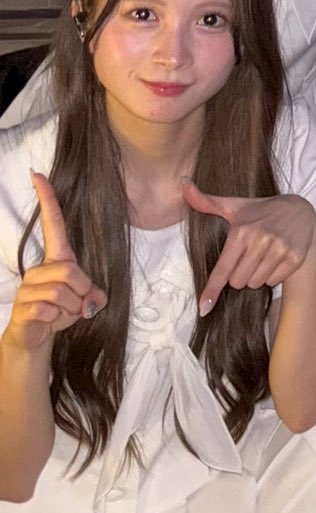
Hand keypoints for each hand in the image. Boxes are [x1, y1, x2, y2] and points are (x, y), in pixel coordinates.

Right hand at [2, 174, 107, 351]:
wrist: (34, 338)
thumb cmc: (60, 311)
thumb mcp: (84, 300)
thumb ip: (94, 293)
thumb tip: (95, 298)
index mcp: (55, 259)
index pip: (51, 223)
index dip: (46, 199)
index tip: (37, 174)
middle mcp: (38, 269)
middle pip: (70, 270)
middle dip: (83, 290)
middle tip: (80, 303)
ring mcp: (27, 288)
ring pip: (62, 292)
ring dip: (72, 307)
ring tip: (64, 313)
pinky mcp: (22, 307)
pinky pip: (49, 309)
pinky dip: (58, 318)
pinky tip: (50, 320)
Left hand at [182, 183, 315, 313]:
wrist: (300, 209)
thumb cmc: (260, 211)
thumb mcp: (234, 206)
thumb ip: (206, 201)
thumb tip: (182, 185)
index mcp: (241, 232)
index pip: (223, 269)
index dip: (211, 290)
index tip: (204, 308)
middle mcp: (260, 241)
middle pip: (238, 281)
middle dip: (239, 274)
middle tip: (248, 256)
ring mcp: (279, 249)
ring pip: (256, 283)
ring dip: (255, 276)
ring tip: (262, 256)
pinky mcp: (295, 257)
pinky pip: (274, 281)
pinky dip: (272, 275)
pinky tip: (275, 259)